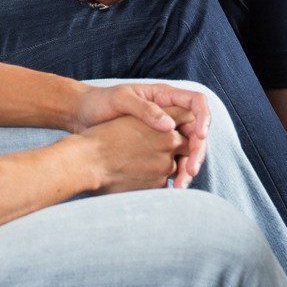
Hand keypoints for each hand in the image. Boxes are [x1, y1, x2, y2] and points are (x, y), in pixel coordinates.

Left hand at [73, 82, 211, 186]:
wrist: (81, 117)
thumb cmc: (99, 103)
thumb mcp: (121, 100)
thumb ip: (145, 110)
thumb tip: (170, 127)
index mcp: (166, 98)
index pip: (197, 104)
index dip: (204, 119)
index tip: (200, 136)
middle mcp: (169, 116)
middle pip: (196, 133)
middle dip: (197, 152)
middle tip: (191, 170)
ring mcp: (163, 134)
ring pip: (186, 151)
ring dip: (188, 167)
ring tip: (181, 185)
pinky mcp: (155, 150)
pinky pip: (173, 162)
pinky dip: (175, 174)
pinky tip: (170, 188)